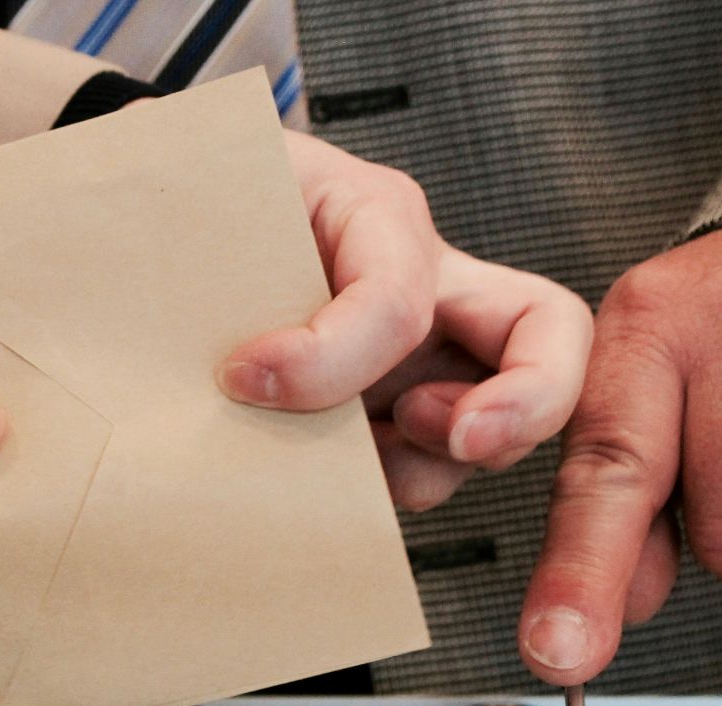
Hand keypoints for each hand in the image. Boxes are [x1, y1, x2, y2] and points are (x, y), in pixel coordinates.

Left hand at [218, 130, 593, 510]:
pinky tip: (324, 483)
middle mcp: (427, 284)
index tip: (239, 376)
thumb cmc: (192, 205)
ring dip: (432, 465)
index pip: (396, 296)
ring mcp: (428, 357)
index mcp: (374, 213)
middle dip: (528, 400)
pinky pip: (432, 468)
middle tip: (460, 441)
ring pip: (495, 425)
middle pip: (548, 333)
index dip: (329, 355)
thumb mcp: (195, 197)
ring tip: (345, 463)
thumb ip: (198, 248)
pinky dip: (391, 491)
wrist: (173, 235)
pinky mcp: (402, 417)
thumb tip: (210, 359)